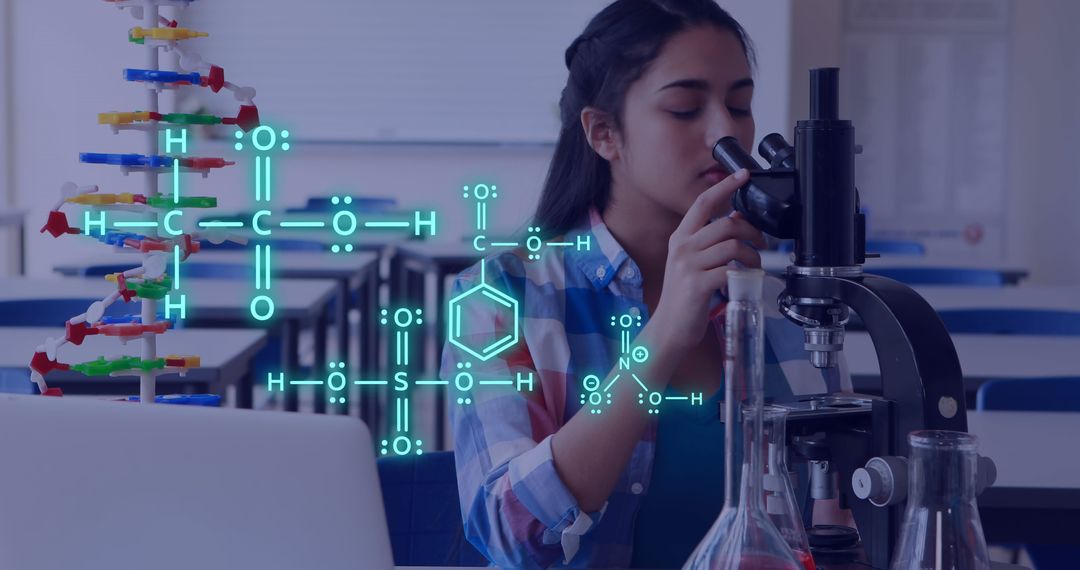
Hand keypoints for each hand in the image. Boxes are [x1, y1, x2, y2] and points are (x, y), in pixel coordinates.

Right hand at [650, 169, 766, 351]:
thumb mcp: (691, 261)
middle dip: (752, 232)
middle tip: (762, 244)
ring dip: (752, 256)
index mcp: (680, 238)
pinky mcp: (697, 285)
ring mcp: (688, 266)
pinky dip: (744, 274)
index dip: (724, 186)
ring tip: (754, 266)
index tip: (743, 174)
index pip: (703, 203)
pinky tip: (743, 280)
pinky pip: (730, 270)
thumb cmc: (684, 295)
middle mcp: (682, 247)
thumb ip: (709, 241)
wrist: (670, 327)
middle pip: (726, 225)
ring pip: (733, 246)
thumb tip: (735, 219)